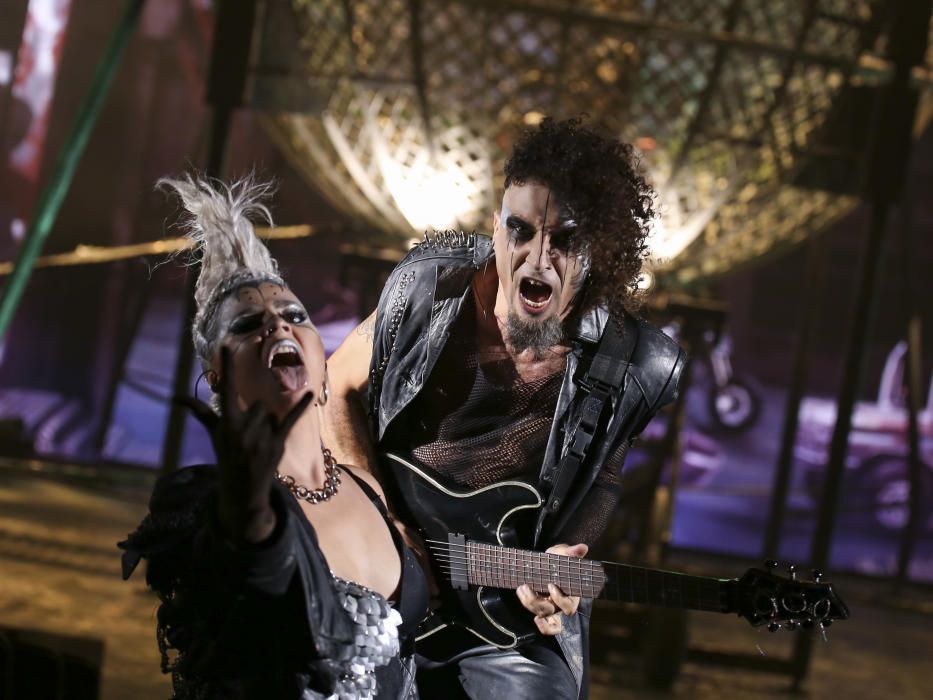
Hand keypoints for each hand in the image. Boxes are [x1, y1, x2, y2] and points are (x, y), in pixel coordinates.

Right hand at [176, 346, 311, 542]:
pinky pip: (291, 419)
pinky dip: (301, 407)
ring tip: (260, 445)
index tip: (226, 345)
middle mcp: (242, 428)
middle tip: (250, 439)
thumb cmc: (227, 457)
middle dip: (257, 418)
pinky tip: (310, 394)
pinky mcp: (277, 443)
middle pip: (259, 405)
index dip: (226, 367)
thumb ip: (200, 412)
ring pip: (272, 414)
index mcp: (226, 423)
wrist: (242, 490)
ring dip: (269, 426)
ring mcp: (260, 436)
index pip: (226, 388)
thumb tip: (177, 398)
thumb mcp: (214, 435)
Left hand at [516, 542, 587, 635]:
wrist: (549, 562)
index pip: (568, 606)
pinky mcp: (543, 609)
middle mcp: (562, 604)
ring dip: (530, 604)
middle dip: (537, 602)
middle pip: (552, 612)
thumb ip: (572, 552)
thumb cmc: (559, 560)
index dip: (559, 599)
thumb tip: (582, 548)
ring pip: (543, 615)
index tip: (550, 585)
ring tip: (522, 588)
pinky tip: (535, 619)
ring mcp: (552, 608)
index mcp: (571, 594)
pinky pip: (547, 626)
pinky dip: (543, 626)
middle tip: (527, 587)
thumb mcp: (563, 554)